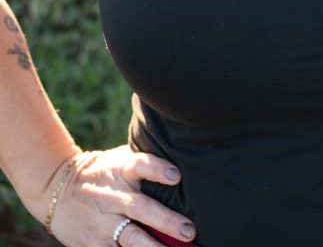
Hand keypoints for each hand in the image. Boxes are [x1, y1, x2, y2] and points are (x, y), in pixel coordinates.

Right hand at [41, 146, 196, 246]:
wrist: (57, 190)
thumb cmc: (103, 172)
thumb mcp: (118, 159)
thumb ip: (144, 163)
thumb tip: (182, 164)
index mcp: (120, 169)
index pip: (140, 164)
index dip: (158, 169)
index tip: (176, 175)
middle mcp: (112, 195)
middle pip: (141, 207)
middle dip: (166, 220)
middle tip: (189, 230)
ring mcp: (101, 222)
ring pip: (130, 238)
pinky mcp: (92, 243)